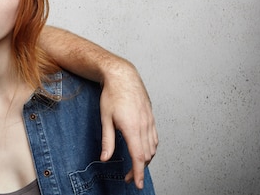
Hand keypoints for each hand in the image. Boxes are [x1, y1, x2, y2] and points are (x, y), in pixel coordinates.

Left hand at [99, 61, 157, 189]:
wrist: (122, 75)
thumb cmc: (112, 95)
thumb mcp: (105, 119)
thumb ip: (107, 141)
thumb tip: (104, 158)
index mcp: (132, 128)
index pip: (138, 157)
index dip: (138, 173)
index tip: (138, 184)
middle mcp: (144, 126)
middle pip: (146, 156)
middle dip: (139, 170)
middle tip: (129, 177)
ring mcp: (150, 121)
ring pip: (152, 148)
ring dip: (145, 160)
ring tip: (136, 166)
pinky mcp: (151, 117)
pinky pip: (155, 138)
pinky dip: (151, 149)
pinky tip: (144, 151)